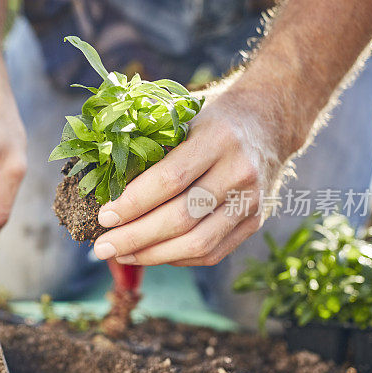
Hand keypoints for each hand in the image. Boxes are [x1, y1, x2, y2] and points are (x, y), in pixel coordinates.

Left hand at [92, 89, 287, 266]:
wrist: (271, 119)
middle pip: (182, 218)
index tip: (103, 216)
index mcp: (218, 138)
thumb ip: (149, 140)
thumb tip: (101, 176)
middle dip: (135, 237)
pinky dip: (176, 258)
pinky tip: (149, 254)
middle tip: (101, 245)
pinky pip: (212, 252)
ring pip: (198, 243)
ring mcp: (250, 200)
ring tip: (119, 253)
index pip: (170, 179)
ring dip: (152, 255)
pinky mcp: (254, 221)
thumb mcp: (183, 114)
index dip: (134, 203)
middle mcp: (239, 171)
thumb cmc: (211, 116)